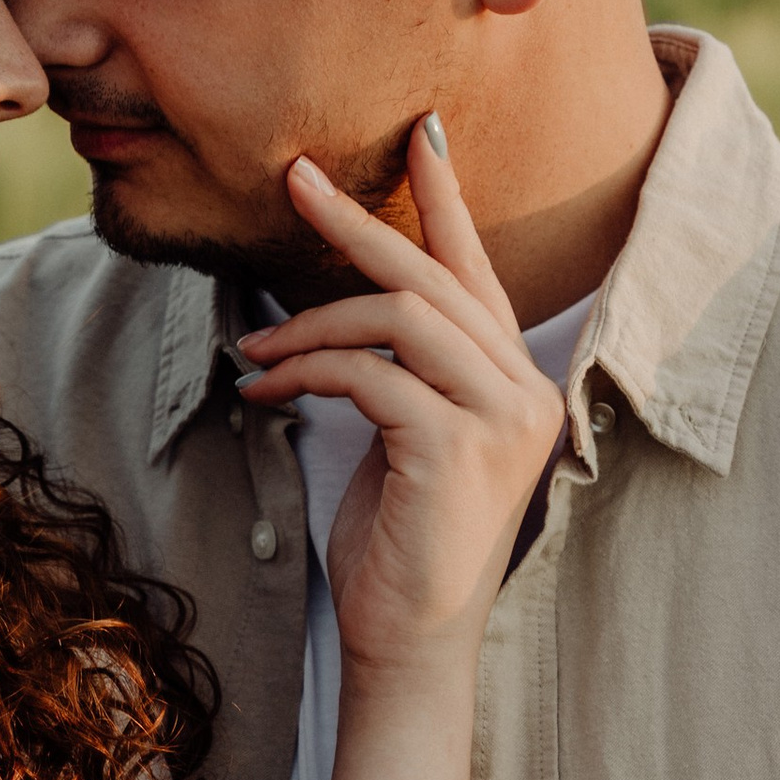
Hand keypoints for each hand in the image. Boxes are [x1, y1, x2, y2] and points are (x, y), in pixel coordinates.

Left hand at [234, 126, 564, 687]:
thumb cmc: (398, 547)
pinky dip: (307, 370)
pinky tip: (263, 390)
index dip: (446, 200)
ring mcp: (501, 419)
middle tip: (294, 178)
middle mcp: (525, 391)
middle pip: (436, 278)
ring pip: (401, 318)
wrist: (410, 645)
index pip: (478, 274)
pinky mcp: (459, 448)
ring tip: (254, 350)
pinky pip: (371, 375)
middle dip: (360, 222)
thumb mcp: (400, 441)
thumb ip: (395, 375)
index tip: (419, 134)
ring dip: (311, 322)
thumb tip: (335, 318)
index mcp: (515, 384)